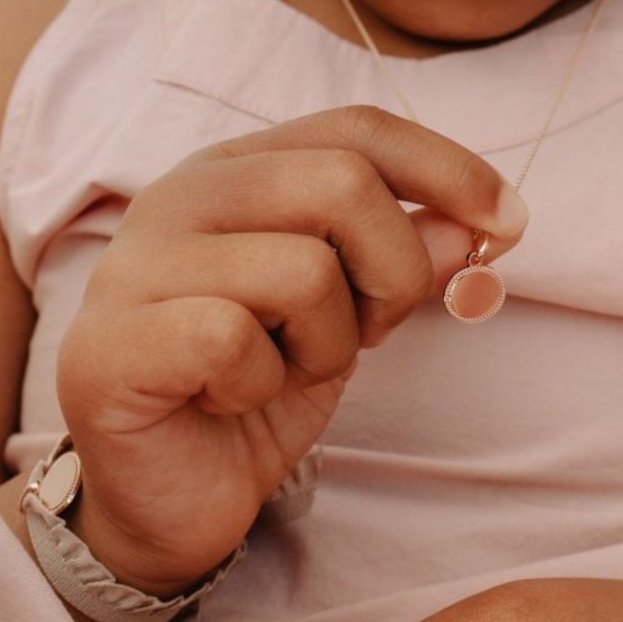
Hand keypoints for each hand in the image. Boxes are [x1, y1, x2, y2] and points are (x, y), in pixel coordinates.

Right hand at [55, 105, 527, 595]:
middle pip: (345, 183)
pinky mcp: (111, 342)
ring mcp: (136, 263)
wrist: (168, 493)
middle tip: (366, 331)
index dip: (447, 167)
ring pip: (304, 268)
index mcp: (237, 168)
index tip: (511, 222)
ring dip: (327, 343)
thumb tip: (473, 222)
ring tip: (284, 368)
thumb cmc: (260, 384)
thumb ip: (402, 254)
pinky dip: (263, 385)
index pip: (356, 128)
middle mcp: (181, 194)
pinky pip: (236, 339)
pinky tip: (230, 398)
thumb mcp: (353, 312)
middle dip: (394, 272)